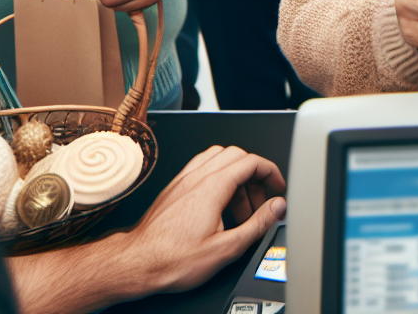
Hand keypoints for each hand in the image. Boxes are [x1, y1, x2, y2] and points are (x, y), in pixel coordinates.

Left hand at [11, 145, 286, 313]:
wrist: (138, 263)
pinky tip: (219, 201)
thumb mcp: (227, 248)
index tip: (278, 186)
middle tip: (261, 199)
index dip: (271, 171)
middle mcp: (196, 177)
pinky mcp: (173, 188)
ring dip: (236, 173)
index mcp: (212, 186)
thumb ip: (257, 224)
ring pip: (217, 157)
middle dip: (255, 173)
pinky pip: (201, 166)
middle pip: (236, 154)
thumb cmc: (173, 259)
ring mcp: (182, 180)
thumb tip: (277, 207)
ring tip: (241, 203)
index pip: (251, 161)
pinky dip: (218, 176)